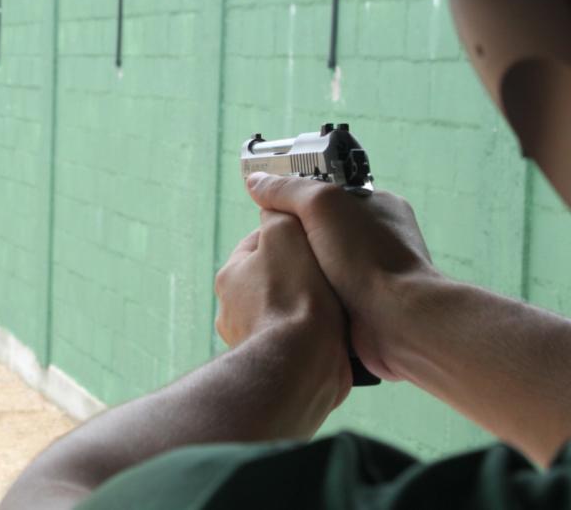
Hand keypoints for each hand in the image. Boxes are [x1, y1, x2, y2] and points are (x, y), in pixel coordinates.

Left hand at [215, 210, 351, 399]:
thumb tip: (274, 204)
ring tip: (339, 303)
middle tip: (332, 272)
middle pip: (278, 277)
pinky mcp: (279, 366)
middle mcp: (234, 310)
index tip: (317, 238)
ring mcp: (255, 340)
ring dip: (313, 306)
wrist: (303, 362)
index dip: (293, 236)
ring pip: (291, 310)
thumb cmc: (294, 295)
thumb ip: (278, 214)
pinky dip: (317, 335)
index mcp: (231, 276)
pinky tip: (337, 332)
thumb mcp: (285, 234)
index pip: (261, 243)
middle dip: (303, 274)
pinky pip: (301, 341)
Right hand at [245, 173, 439, 379]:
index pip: (329, 192)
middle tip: (272, 246)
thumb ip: (286, 190)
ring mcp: (374, 272)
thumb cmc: (364, 257)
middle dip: (298, 239)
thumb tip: (255, 182)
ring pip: (323, 264)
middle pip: (323, 230)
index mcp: (378, 204)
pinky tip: (296, 297)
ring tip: (279, 275)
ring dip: (304, 270)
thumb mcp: (320, 205)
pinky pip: (329, 293)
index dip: (298, 198)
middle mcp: (379, 236)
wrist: (396, 321)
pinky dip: (313, 295)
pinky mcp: (366, 304)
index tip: (271, 209)